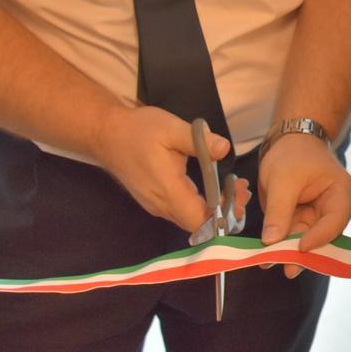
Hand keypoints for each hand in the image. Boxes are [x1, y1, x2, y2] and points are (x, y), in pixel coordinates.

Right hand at [90, 104, 231, 233]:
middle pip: (198, 223)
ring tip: (235, 187)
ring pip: (190, 219)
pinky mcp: (155, 201)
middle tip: (243, 189)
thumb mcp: (171, 128)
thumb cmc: (139, 130)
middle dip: (224, 212)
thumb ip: (199, 140)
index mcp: (168, 190)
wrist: (107, 135)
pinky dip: (201, 205)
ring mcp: (156, 205)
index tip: (240, 197)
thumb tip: (225, 149)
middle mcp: (161, 205)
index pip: (199, 221)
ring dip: (214, 209)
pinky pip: (181, 211)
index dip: (223, 216)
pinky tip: (215, 187)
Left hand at [258, 133, 350, 278]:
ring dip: (288, 253)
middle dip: (302, 253)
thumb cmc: (293, 153)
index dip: (320, 237)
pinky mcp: (302, 222)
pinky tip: (266, 257)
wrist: (287, 142)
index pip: (336, 221)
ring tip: (268, 264)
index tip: (300, 248)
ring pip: (305, 242)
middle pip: (322, 237)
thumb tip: (271, 242)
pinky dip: (280, 247)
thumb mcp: (283, 179)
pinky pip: (293, 238)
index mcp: (341, 193)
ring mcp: (317, 218)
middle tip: (286, 269)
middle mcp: (334, 210)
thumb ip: (279, 211)